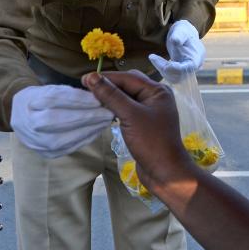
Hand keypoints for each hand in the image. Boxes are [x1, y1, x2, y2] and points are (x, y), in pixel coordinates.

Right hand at [10, 84, 114, 157]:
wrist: (20, 117)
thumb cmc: (41, 99)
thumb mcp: (51, 89)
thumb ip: (70, 92)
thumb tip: (96, 95)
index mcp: (30, 102)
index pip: (54, 100)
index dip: (78, 99)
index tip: (98, 98)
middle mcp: (30, 123)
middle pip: (58, 120)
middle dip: (86, 116)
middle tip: (107, 112)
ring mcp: (37, 141)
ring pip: (64, 138)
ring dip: (88, 130)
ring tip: (105, 122)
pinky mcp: (47, 153)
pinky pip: (68, 148)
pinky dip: (85, 139)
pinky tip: (96, 131)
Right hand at [83, 71, 194, 191]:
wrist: (165, 172)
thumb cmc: (151, 141)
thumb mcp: (130, 115)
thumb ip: (111, 95)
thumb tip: (92, 77)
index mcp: (157, 91)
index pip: (127, 77)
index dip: (105, 78)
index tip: (83, 79)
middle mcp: (155, 97)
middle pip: (128, 84)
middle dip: (108, 85)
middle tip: (86, 88)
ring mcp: (150, 111)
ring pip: (127, 97)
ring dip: (110, 96)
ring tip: (91, 98)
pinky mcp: (144, 123)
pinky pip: (127, 109)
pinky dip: (115, 108)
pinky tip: (103, 111)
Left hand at [150, 20, 204, 81]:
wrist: (184, 34)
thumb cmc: (182, 31)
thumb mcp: (180, 30)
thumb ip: (178, 36)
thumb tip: (175, 41)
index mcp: (196, 59)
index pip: (184, 70)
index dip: (172, 68)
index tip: (161, 62)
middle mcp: (194, 67)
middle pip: (178, 75)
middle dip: (164, 67)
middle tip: (152, 57)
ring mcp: (189, 71)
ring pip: (174, 79)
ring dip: (162, 70)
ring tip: (154, 58)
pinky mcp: (182, 72)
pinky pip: (173, 77)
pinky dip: (164, 71)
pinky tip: (158, 61)